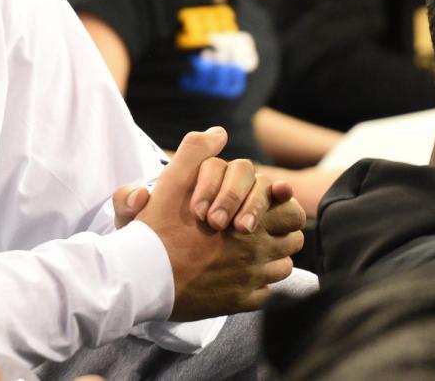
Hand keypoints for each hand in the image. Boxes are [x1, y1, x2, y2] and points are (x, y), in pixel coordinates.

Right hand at [135, 129, 304, 320]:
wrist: (141, 276)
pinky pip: (267, 293)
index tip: (265, 207)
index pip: (291, 211)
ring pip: (282, 267)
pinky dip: (257, 285)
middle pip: (293, 239)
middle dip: (280, 232)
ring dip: (270, 258)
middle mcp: (256, 250)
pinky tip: (236, 277)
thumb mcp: (171, 181)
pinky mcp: (240, 302)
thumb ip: (196, 152)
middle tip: (256, 229)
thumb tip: (218, 132)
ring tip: (246, 253)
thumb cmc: (157, 228)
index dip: (280, 206)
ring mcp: (250, 279)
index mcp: (247, 219)